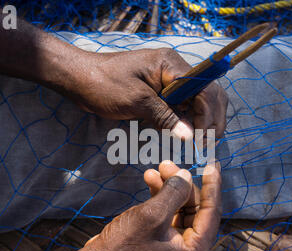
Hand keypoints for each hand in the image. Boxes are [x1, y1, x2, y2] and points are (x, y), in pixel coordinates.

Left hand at [66, 48, 227, 138]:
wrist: (80, 78)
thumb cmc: (104, 85)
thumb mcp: (137, 102)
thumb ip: (165, 117)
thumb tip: (191, 137)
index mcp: (171, 64)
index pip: (203, 88)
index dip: (207, 114)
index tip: (201, 139)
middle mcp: (175, 69)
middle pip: (208, 93)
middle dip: (211, 118)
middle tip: (206, 144)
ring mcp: (170, 80)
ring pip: (199, 100)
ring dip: (202, 120)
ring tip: (200, 143)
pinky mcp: (162, 91)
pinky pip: (183, 105)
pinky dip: (188, 120)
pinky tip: (187, 136)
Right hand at [84, 160, 221, 250]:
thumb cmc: (122, 247)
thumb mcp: (151, 215)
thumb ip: (174, 192)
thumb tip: (186, 175)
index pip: (211, 212)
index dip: (212, 185)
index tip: (212, 164)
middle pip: (195, 209)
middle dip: (181, 184)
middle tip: (167, 164)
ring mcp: (177, 249)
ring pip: (181, 209)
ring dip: (168, 188)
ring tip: (155, 171)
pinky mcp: (164, 243)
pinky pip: (169, 215)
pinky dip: (160, 198)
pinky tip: (150, 182)